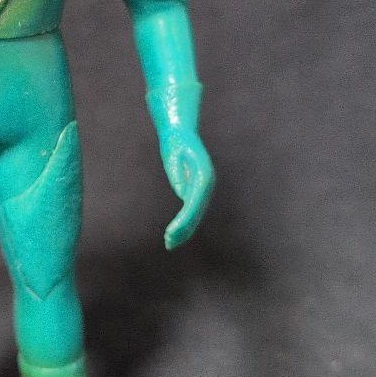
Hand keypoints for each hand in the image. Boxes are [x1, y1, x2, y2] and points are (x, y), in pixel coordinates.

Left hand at [160, 131, 214, 249]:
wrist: (180, 133)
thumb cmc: (176, 142)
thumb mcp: (172, 155)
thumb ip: (178, 174)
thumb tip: (182, 193)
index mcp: (204, 175)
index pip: (194, 203)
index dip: (184, 219)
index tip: (171, 231)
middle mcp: (207, 184)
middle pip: (196, 212)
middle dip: (183, 229)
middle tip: (168, 242)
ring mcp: (203, 188)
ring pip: (195, 215)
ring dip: (183, 231)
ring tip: (169, 243)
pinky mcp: (197, 190)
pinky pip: (191, 211)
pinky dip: (183, 223)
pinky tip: (173, 235)